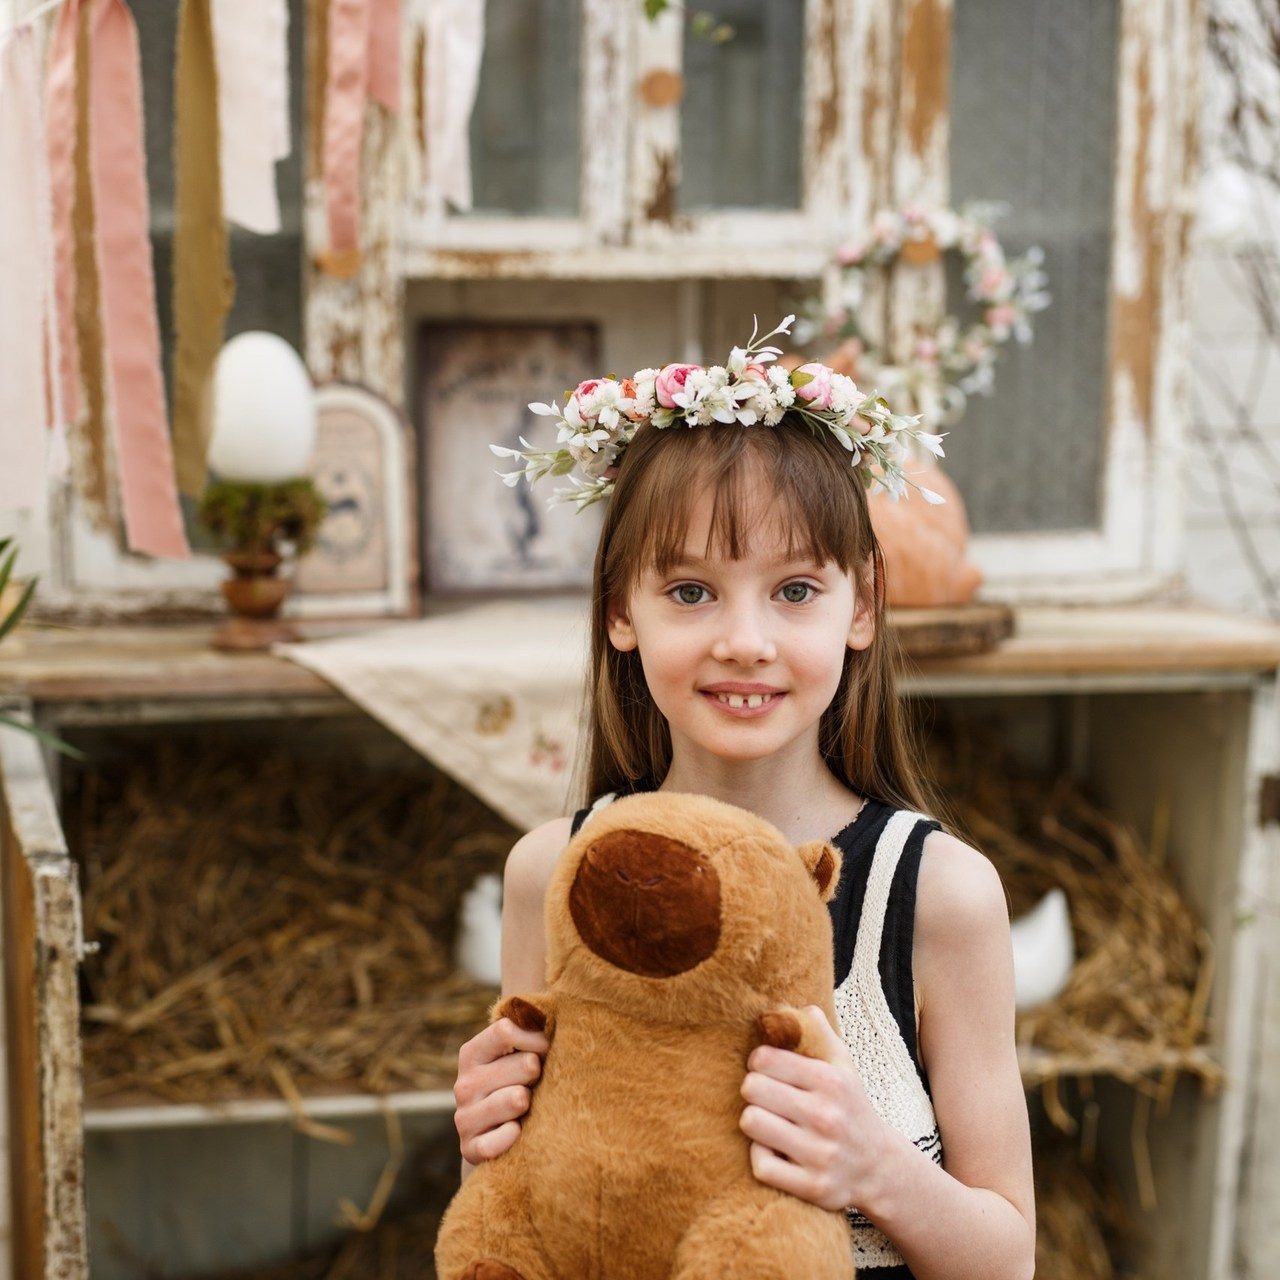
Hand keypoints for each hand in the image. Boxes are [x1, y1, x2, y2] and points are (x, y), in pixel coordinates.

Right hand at [453, 1016, 549, 1164]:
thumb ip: (529, 1030)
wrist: (497, 1136)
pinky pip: (500, 1140)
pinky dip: (514, 1136)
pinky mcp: (470, 1149)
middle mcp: (464, 1084)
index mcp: (472, 1053)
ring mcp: (464, 1118)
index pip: (506, 1030)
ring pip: (517, 1099)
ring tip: (527, 1106)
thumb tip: (549, 1011)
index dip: (537, 1038)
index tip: (547, 1048)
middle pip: (524, 1064)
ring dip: (530, 1103)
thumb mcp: (518, 1053)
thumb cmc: (518, 1083)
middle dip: (538, 1074)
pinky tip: (517, 1132)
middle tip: (536, 1083)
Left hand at [740, 1006, 895, 1212]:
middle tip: (765, 1096)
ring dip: (755, 1122)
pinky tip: (774, 1150)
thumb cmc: (850, 1107)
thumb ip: (819, 1033)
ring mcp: (819, 1154)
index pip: (765, 1058)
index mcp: (830, 1081)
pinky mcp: (811, 1186)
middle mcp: (826, 1116)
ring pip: (751, 1123)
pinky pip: (760, 1164)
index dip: (758, 1061)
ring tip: (768, 1121)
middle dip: (754, 1090)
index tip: (765, 1069)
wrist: (878, 1165)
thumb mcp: (843, 1066)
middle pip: (752, 1088)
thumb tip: (799, 1006)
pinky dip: (761, 1156)